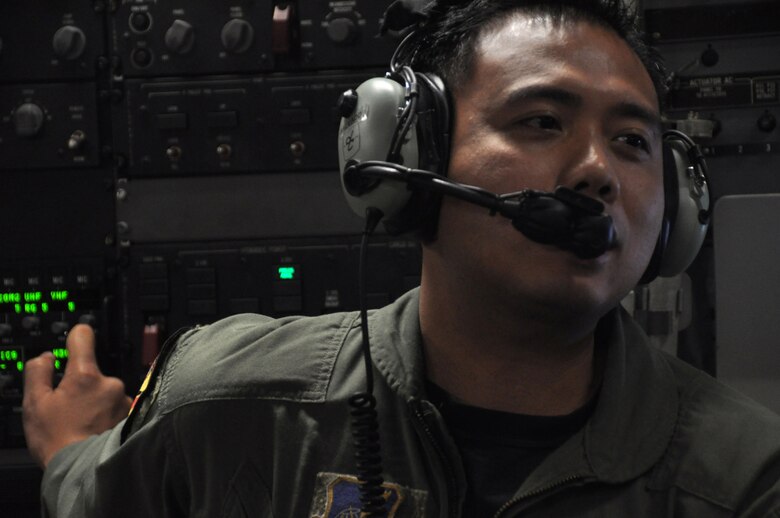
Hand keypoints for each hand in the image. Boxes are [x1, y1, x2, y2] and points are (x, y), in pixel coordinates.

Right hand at [22, 324, 131, 467]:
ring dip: (95, 401)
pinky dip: (106, 414)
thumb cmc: (58, 440)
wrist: (83, 470)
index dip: (75, 337)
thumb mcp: (35, 404)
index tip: (73, 341)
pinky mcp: (131, 414)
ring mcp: (123, 399)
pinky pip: (116, 406)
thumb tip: (47, 357)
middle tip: (68, 408)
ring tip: (82, 424)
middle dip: (81, 386)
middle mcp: (110, 382)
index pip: (83, 337)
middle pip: (92, 372)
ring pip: (105, 391)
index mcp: (85, 375)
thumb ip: (38, 373)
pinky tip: (95, 429)